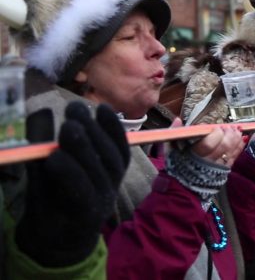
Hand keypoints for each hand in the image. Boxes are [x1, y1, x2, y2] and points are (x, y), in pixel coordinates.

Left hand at [16, 102, 129, 266]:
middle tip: (76, 109)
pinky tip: (54, 158)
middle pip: (110, 155)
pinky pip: (81, 191)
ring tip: (69, 127)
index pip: (119, 146)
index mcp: (110, 170)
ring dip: (85, 146)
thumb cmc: (53, 194)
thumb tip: (43, 112)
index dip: (113, 126)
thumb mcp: (48, 161)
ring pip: (99, 170)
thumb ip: (45, 139)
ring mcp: (101, 200)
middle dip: (94, 129)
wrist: (51, 238)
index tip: (102, 107)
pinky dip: (69, 172)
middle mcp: (111, 184)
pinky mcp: (86, 215)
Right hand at [173, 117, 245, 166]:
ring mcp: (217, 166)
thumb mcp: (170, 148)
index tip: (217, 127)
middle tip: (229, 127)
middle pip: (223, 146)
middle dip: (229, 134)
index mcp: (193, 155)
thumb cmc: (176, 164)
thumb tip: (178, 119)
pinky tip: (241, 139)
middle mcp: (207, 161)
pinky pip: (234, 157)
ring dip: (236, 139)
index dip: (216, 133)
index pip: (208, 143)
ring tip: (236, 130)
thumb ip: (175, 133)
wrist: (182, 185)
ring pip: (230, 151)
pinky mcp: (223, 170)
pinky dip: (239, 147)